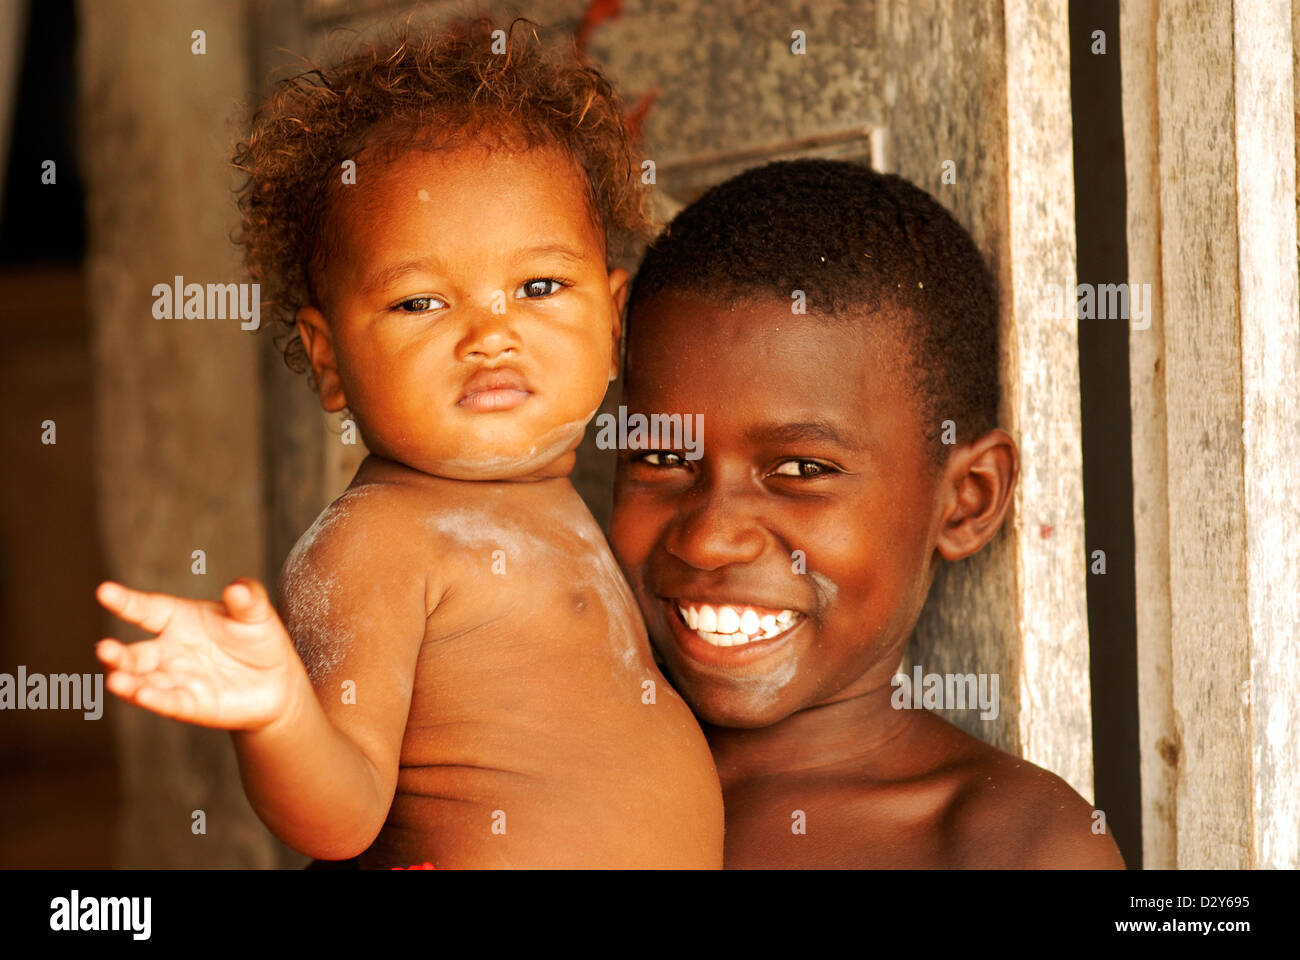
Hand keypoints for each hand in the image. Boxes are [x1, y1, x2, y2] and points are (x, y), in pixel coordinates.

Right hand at [95, 578, 300, 730]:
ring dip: (128, 682)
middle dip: (117, 654)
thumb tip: (237, 588)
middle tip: (104, 649)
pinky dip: (155, 699)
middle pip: (135, 653)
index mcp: (178, 619)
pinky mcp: (190, 704)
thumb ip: (247, 599)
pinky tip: (141, 695)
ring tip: (116, 680)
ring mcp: (176, 679)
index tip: (104, 591)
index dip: (125, 601)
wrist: (277, 682)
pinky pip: (168, 701)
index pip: (147, 609)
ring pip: (143, 681)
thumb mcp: (256, 614)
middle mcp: (169, 651)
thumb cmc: (258, 639)